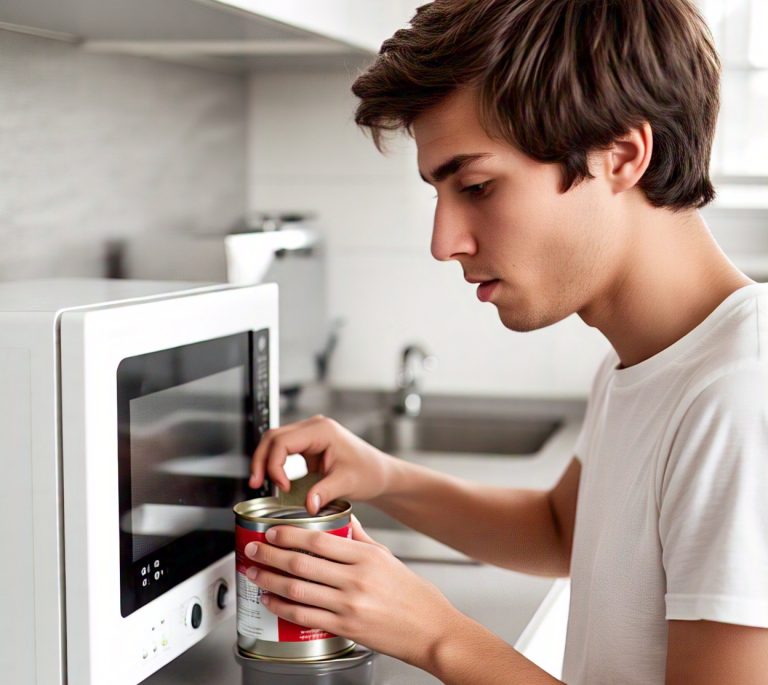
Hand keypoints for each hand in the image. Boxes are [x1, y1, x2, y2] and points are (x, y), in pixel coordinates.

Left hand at [243, 515, 462, 667]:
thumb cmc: (413, 595)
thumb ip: (361, 538)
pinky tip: (272, 601)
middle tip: (252, 548)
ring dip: (269, 580)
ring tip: (253, 573)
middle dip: (269, 555)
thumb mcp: (387, 557)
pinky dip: (283, 607)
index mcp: (366, 557)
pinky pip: (305, 616)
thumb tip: (343, 519)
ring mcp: (349, 605)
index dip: (289, 535)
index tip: (271, 531)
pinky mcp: (346, 628)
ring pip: (298, 589)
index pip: (318, 540)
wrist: (432, 631)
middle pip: (302, 562)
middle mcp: (355, 579)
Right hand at [249, 415, 396, 513]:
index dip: (275, 464)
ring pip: (275, 442)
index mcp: (322, 430)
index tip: (282, 487)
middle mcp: (313, 428)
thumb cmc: (369, 472)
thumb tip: (306, 505)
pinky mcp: (309, 447)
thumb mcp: (347, 483)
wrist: (380, 473)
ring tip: (259, 482)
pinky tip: (274, 481)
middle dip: (261, 460)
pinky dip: (275, 464)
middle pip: (273, 437)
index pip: (283, 441)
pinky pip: (283, 450)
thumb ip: (324, 492)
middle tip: (255, 483)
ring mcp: (310, 435)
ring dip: (265, 461)